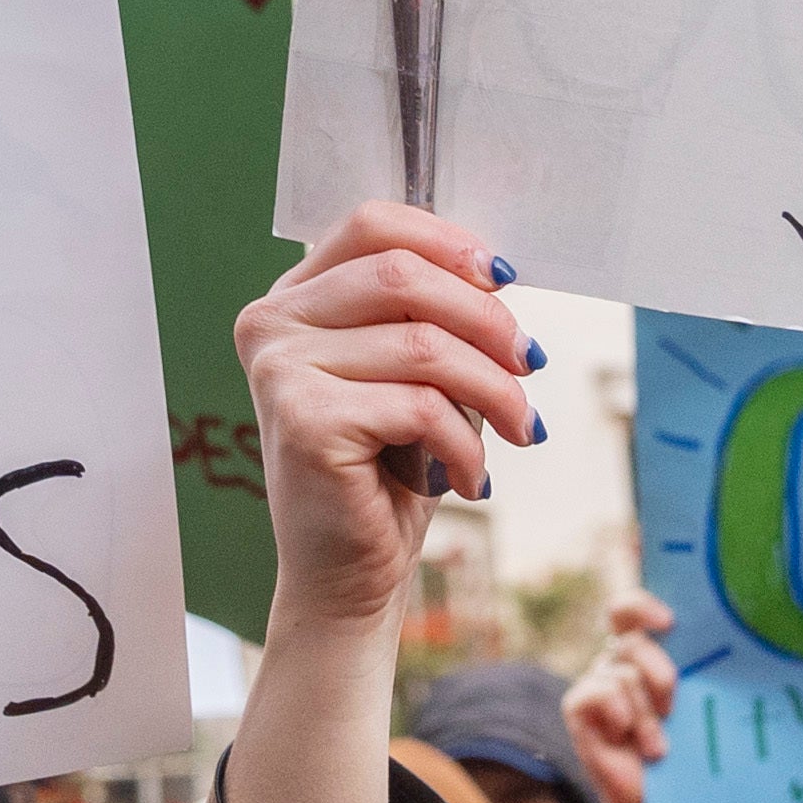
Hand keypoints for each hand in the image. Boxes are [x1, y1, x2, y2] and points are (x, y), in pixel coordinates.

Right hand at [205, 205, 536, 802]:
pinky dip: (465, 443)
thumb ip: (437, 316)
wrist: (347, 576)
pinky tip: (472, 479)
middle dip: (488, 322)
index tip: (506, 281)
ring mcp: (279, 369)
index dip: (448, 241)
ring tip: (519, 431)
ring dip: (493, 390)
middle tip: (531, 368)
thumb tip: (498, 275)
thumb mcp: (415, 376)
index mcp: (294, 299)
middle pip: (404, 277)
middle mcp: (272, 324)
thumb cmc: (386, 472)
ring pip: (423, 344)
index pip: (373, 225)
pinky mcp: (303, 419)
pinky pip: (418, 404)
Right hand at [565, 591, 680, 802]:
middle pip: (631, 641)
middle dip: (658, 672)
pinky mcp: (579, 708)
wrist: (661, 799)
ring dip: (646, 716)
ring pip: (621, 676)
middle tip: (675, 704)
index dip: (642, 607)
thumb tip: (738, 645)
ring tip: (658, 747)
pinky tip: (630, 740)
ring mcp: (596, 683)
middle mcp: (617, 661)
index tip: (670, 624)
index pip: (630, 610)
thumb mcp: (698, 705)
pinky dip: (621, 716)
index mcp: (645, 651)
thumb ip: (701, 673)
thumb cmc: (687, 746)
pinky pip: (596, 694)